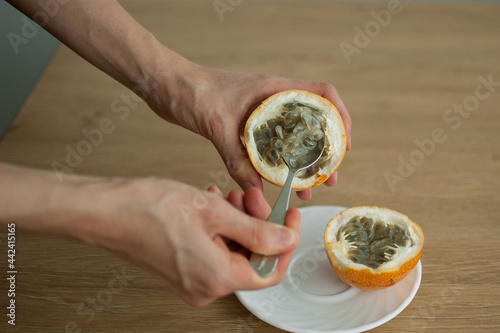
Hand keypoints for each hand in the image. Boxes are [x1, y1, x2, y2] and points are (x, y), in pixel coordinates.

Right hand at [85, 178, 299, 306]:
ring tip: (228, 196)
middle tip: (249, 195)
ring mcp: (192, 281)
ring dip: (237, 222)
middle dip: (256, 222)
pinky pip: (213, 250)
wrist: (107, 211)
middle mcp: (205, 287)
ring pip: (232, 251)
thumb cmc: (150, 209)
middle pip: (250, 258)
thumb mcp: (214, 212)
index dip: (284, 241)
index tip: (287, 215)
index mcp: (217, 278)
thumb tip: (284, 239)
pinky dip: (219, 228)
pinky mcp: (182, 270)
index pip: (269, 269)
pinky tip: (212, 204)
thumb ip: (256, 229)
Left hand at [145, 60, 351, 199]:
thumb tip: (255, 189)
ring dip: (304, 162)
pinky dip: (280, 163)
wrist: (167, 87)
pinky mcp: (247, 125)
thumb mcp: (218, 126)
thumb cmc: (192, 93)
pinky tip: (277, 183)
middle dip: (325, 152)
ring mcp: (261, 113)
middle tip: (327, 178)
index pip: (323, 95)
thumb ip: (237, 158)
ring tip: (307, 188)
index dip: (341, 118)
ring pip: (294, 137)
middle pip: (314, 123)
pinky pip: (273, 145)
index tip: (344, 146)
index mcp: (274, 90)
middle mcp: (273, 100)